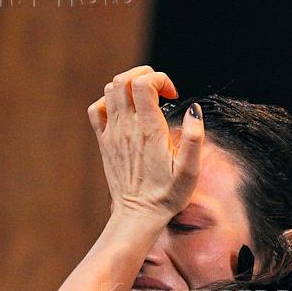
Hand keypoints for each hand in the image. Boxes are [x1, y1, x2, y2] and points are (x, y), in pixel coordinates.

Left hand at [86, 65, 203, 218]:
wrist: (138, 216)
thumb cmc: (167, 195)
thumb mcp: (190, 171)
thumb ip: (195, 138)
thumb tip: (194, 109)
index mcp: (149, 130)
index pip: (144, 84)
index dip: (160, 79)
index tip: (173, 95)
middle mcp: (127, 128)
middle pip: (123, 80)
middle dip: (143, 75)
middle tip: (159, 89)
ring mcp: (112, 134)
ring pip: (109, 90)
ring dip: (127, 85)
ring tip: (144, 97)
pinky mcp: (104, 142)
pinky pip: (96, 110)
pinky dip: (108, 101)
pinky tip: (123, 111)